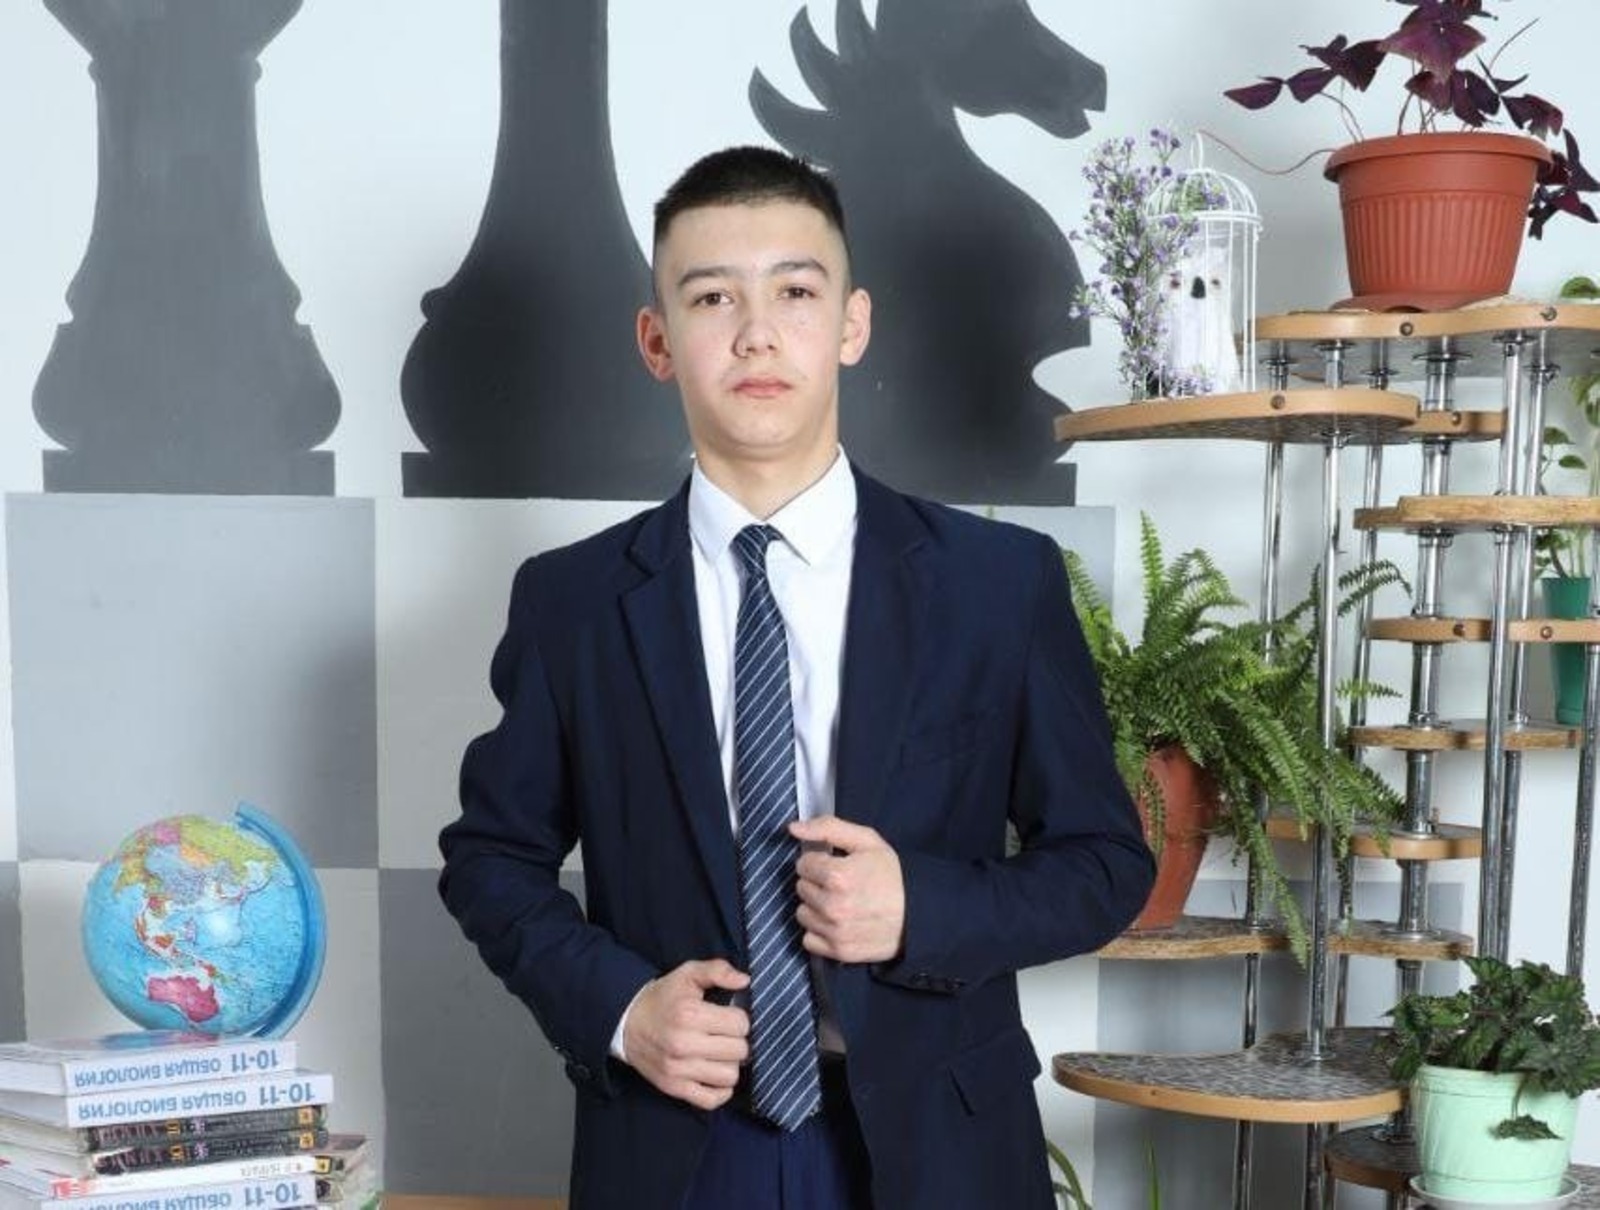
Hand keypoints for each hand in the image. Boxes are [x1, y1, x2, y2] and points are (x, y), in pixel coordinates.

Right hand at [623, 959, 749, 1110]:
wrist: (626, 1023)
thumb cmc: (663, 998)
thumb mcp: (687, 974)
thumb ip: (718, 970)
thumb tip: (744, 980)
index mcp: (690, 1014)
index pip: (741, 1024)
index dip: (739, 1018)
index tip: (728, 1017)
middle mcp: (684, 1044)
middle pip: (739, 1051)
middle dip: (737, 1040)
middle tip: (724, 1034)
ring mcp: (678, 1070)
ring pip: (729, 1076)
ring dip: (729, 1064)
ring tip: (719, 1052)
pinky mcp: (674, 1088)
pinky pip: (711, 1100)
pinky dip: (720, 1090)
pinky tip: (714, 1073)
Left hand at [790, 816, 905, 962]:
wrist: (920, 913)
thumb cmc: (893, 875)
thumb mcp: (866, 841)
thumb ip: (827, 828)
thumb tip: (793, 828)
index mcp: (837, 875)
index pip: (803, 864)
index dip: (819, 861)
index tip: (835, 865)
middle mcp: (832, 906)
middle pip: (801, 888)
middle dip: (817, 883)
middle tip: (842, 884)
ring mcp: (835, 931)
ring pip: (802, 914)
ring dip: (816, 907)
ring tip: (840, 903)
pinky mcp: (839, 951)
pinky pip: (809, 939)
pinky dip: (819, 931)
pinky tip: (837, 922)